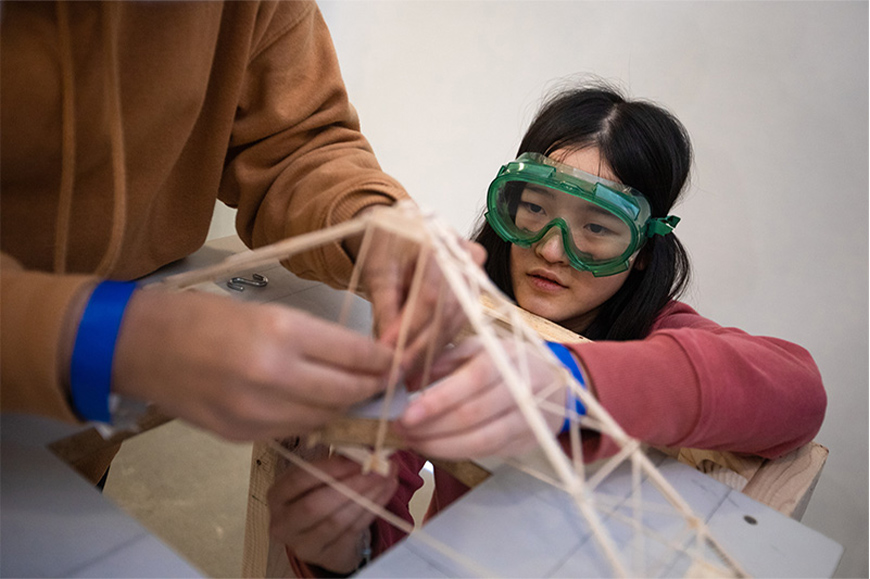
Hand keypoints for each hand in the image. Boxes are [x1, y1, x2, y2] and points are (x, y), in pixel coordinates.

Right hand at [112, 289, 393, 440]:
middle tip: (386, 382)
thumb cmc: (201, 316)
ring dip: (344, 407)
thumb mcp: (265, 310)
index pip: (355, 354)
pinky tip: (316, 407)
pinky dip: (311, 420)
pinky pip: (293, 431)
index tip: (395, 360)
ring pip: (325, 418)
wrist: (139, 345)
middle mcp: (274, 375)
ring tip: (356, 396)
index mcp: (281, 331)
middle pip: (347, 392)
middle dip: (372, 388)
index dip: (382, 360)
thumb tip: (356, 359)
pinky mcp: (242, 436)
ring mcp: (256, 412)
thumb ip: (312, 339)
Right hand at [268, 455, 397, 573]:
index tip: (359, 456)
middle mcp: (283, 523)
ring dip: (368, 496)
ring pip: (338, 520)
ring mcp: (303, 544)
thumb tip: (365, 445)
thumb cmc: (319, 495)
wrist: (321, 536)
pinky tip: (386, 491)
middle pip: (317, 505)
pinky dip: (373, 509)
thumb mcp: (317, 478)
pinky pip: (353, 531)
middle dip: (352, 484)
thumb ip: (335, 462)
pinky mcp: (326, 556)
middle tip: (379, 468)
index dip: (331, 467)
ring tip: (388, 477)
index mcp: (277, 496)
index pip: (299, 479)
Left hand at [346, 206, 486, 387]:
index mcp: (440, 242)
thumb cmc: (388, 241)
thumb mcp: (378, 270)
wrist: (402, 227)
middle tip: (396, 371)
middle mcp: (465, 258)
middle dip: (419, 347)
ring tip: (405, 371)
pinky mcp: (474, 291)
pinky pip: (458, 322)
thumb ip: (384, 307)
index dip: (408, 328)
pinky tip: (420, 361)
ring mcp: (474, 275)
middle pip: (445, 312)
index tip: (388, 352)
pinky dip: (437, 343)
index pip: (429, 296)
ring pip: (454, 322)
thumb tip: (385, 347)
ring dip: (429, 350)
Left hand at [394, 337, 566, 458]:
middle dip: (431, 427)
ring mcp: (527, 419)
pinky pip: (488, 451)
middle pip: (473, 415)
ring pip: (481, 440)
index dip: (438, 400)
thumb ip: (445, 359)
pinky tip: (435, 447)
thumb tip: (409, 380)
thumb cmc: (508, 361)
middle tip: (401, 430)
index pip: (472, 381)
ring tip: (413, 442)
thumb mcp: (480, 347)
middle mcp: (521, 389)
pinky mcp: (527, 441)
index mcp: (506, 358)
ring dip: (441, 446)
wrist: (557, 383)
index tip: (406, 414)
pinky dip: (457, 452)